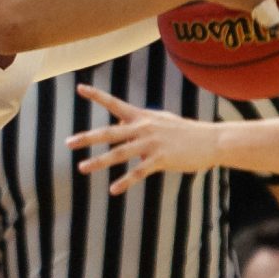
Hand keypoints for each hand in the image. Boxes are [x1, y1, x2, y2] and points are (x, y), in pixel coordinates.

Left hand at [71, 84, 219, 192]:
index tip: (80, 88)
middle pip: (110, 132)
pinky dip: (125, 181)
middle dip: (87, 137)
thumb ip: (137, 121)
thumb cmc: (184, 132)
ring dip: (99, 162)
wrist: (211, 141)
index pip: (115, 103)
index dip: (97, 95)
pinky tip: (113, 189)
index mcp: (142, 117)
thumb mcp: (159, 121)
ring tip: (82, 168)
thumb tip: (118, 121)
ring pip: (120, 153)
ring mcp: (152, 143)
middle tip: (68, 142)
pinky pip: (139, 172)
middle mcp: (144, 128)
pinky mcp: (161, 159)